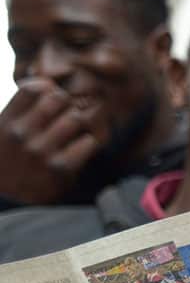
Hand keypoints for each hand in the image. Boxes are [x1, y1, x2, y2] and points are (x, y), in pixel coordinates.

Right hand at [0, 78, 108, 203]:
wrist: (7, 198)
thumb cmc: (9, 158)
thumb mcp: (2, 130)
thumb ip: (21, 108)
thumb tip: (49, 83)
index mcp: (6, 122)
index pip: (33, 89)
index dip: (47, 90)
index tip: (51, 99)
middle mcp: (21, 135)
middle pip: (58, 99)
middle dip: (67, 105)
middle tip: (66, 116)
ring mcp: (40, 151)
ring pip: (75, 119)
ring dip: (78, 125)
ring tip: (72, 134)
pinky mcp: (60, 168)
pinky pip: (87, 142)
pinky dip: (87, 144)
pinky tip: (78, 149)